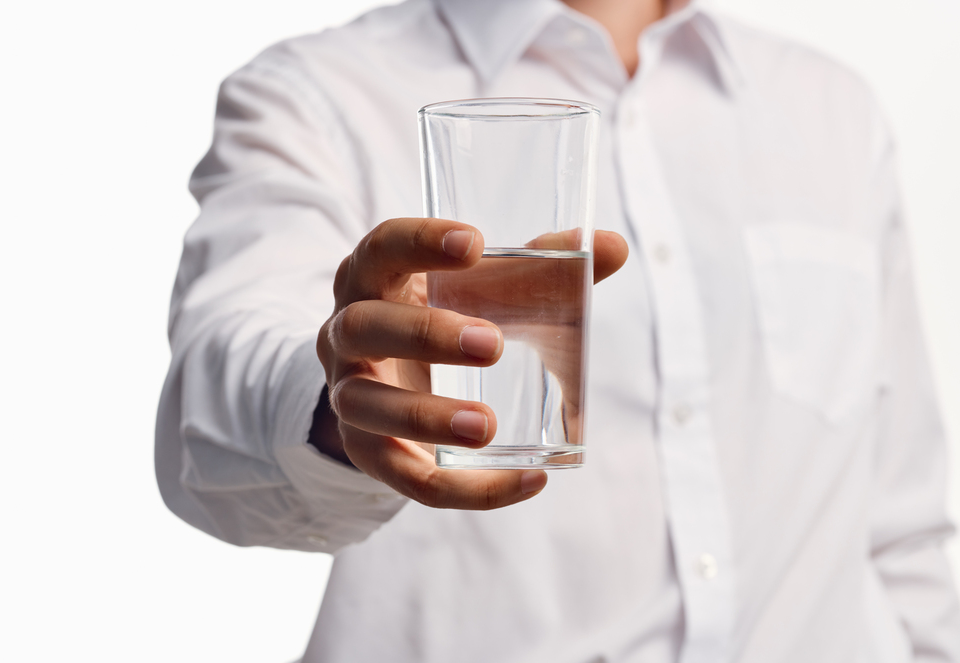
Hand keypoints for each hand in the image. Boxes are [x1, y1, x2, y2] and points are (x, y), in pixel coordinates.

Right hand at [315, 218, 627, 509]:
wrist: (390, 383)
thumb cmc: (445, 316)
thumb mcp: (483, 289)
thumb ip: (540, 269)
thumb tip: (613, 247)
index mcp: (373, 279)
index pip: (380, 248)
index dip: (419, 241)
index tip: (475, 244)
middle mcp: (346, 333)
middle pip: (363, 328)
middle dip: (424, 336)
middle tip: (491, 344)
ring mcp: (349, 394)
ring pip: (366, 405)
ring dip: (424, 416)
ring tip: (488, 425)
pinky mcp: (369, 452)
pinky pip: (408, 477)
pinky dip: (467, 487)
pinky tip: (527, 481)